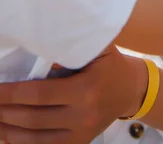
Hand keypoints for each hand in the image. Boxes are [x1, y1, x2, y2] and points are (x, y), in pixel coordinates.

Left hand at [0, 47, 146, 143]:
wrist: (132, 89)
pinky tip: (9, 135)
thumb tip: (40, 47)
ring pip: (34, 139)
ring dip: (8, 131)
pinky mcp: (79, 143)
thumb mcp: (98, 49)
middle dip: (5, 112)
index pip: (39, 94)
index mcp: (85, 90)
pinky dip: (23, 143)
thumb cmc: (111, 64)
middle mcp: (82, 116)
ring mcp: (81, 134)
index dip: (12, 94)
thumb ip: (72, 48)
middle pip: (33, 118)